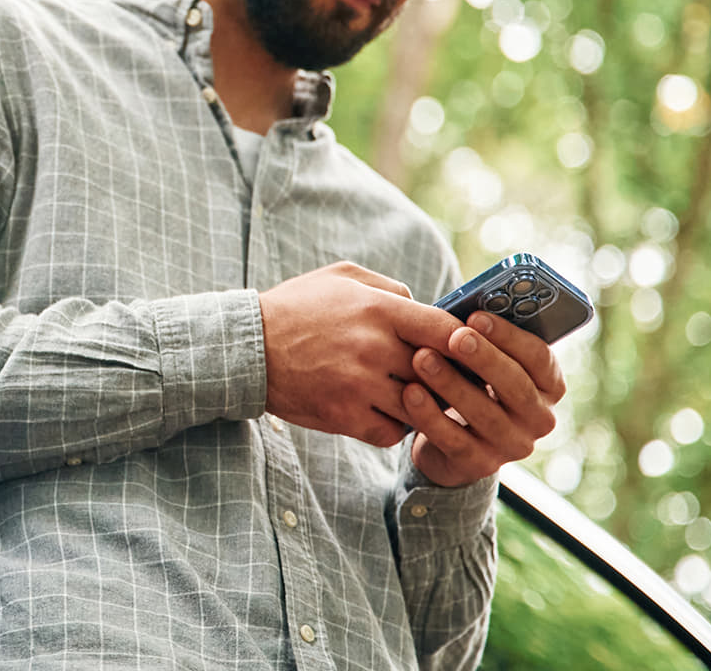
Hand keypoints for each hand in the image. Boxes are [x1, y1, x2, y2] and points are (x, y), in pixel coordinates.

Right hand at [259, 262, 462, 447]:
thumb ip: (389, 289)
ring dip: (419, 406)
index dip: (465, 342)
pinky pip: (390, 433)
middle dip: (445, 378)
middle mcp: (373, 348)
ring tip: (410, 397)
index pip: (446, 329)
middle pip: (439, 373)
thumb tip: (425, 307)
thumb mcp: (341, 278)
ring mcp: (359, 386)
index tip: (464, 349)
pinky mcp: (343, 416)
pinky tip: (380, 413)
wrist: (246, 348)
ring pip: (419, 408)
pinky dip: (391, 427)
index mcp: (377, 309)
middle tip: (447, 380)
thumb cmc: (296, 308)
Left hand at [402, 311, 565, 486]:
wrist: (449, 441)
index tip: (476, 316)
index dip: (509, 336)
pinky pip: (455, 440)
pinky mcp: (480, 466)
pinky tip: (409, 393)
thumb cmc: (468, 382)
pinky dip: (430, 416)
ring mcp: (513, 446)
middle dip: (483, 358)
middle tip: (454, 337)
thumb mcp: (481, 361)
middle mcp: (539, 418)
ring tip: (422, 358)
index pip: (539, 358)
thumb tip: (463, 308)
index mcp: (548, 385)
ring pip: (485, 414)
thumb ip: (481, 339)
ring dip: (451, 384)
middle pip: (516, 386)